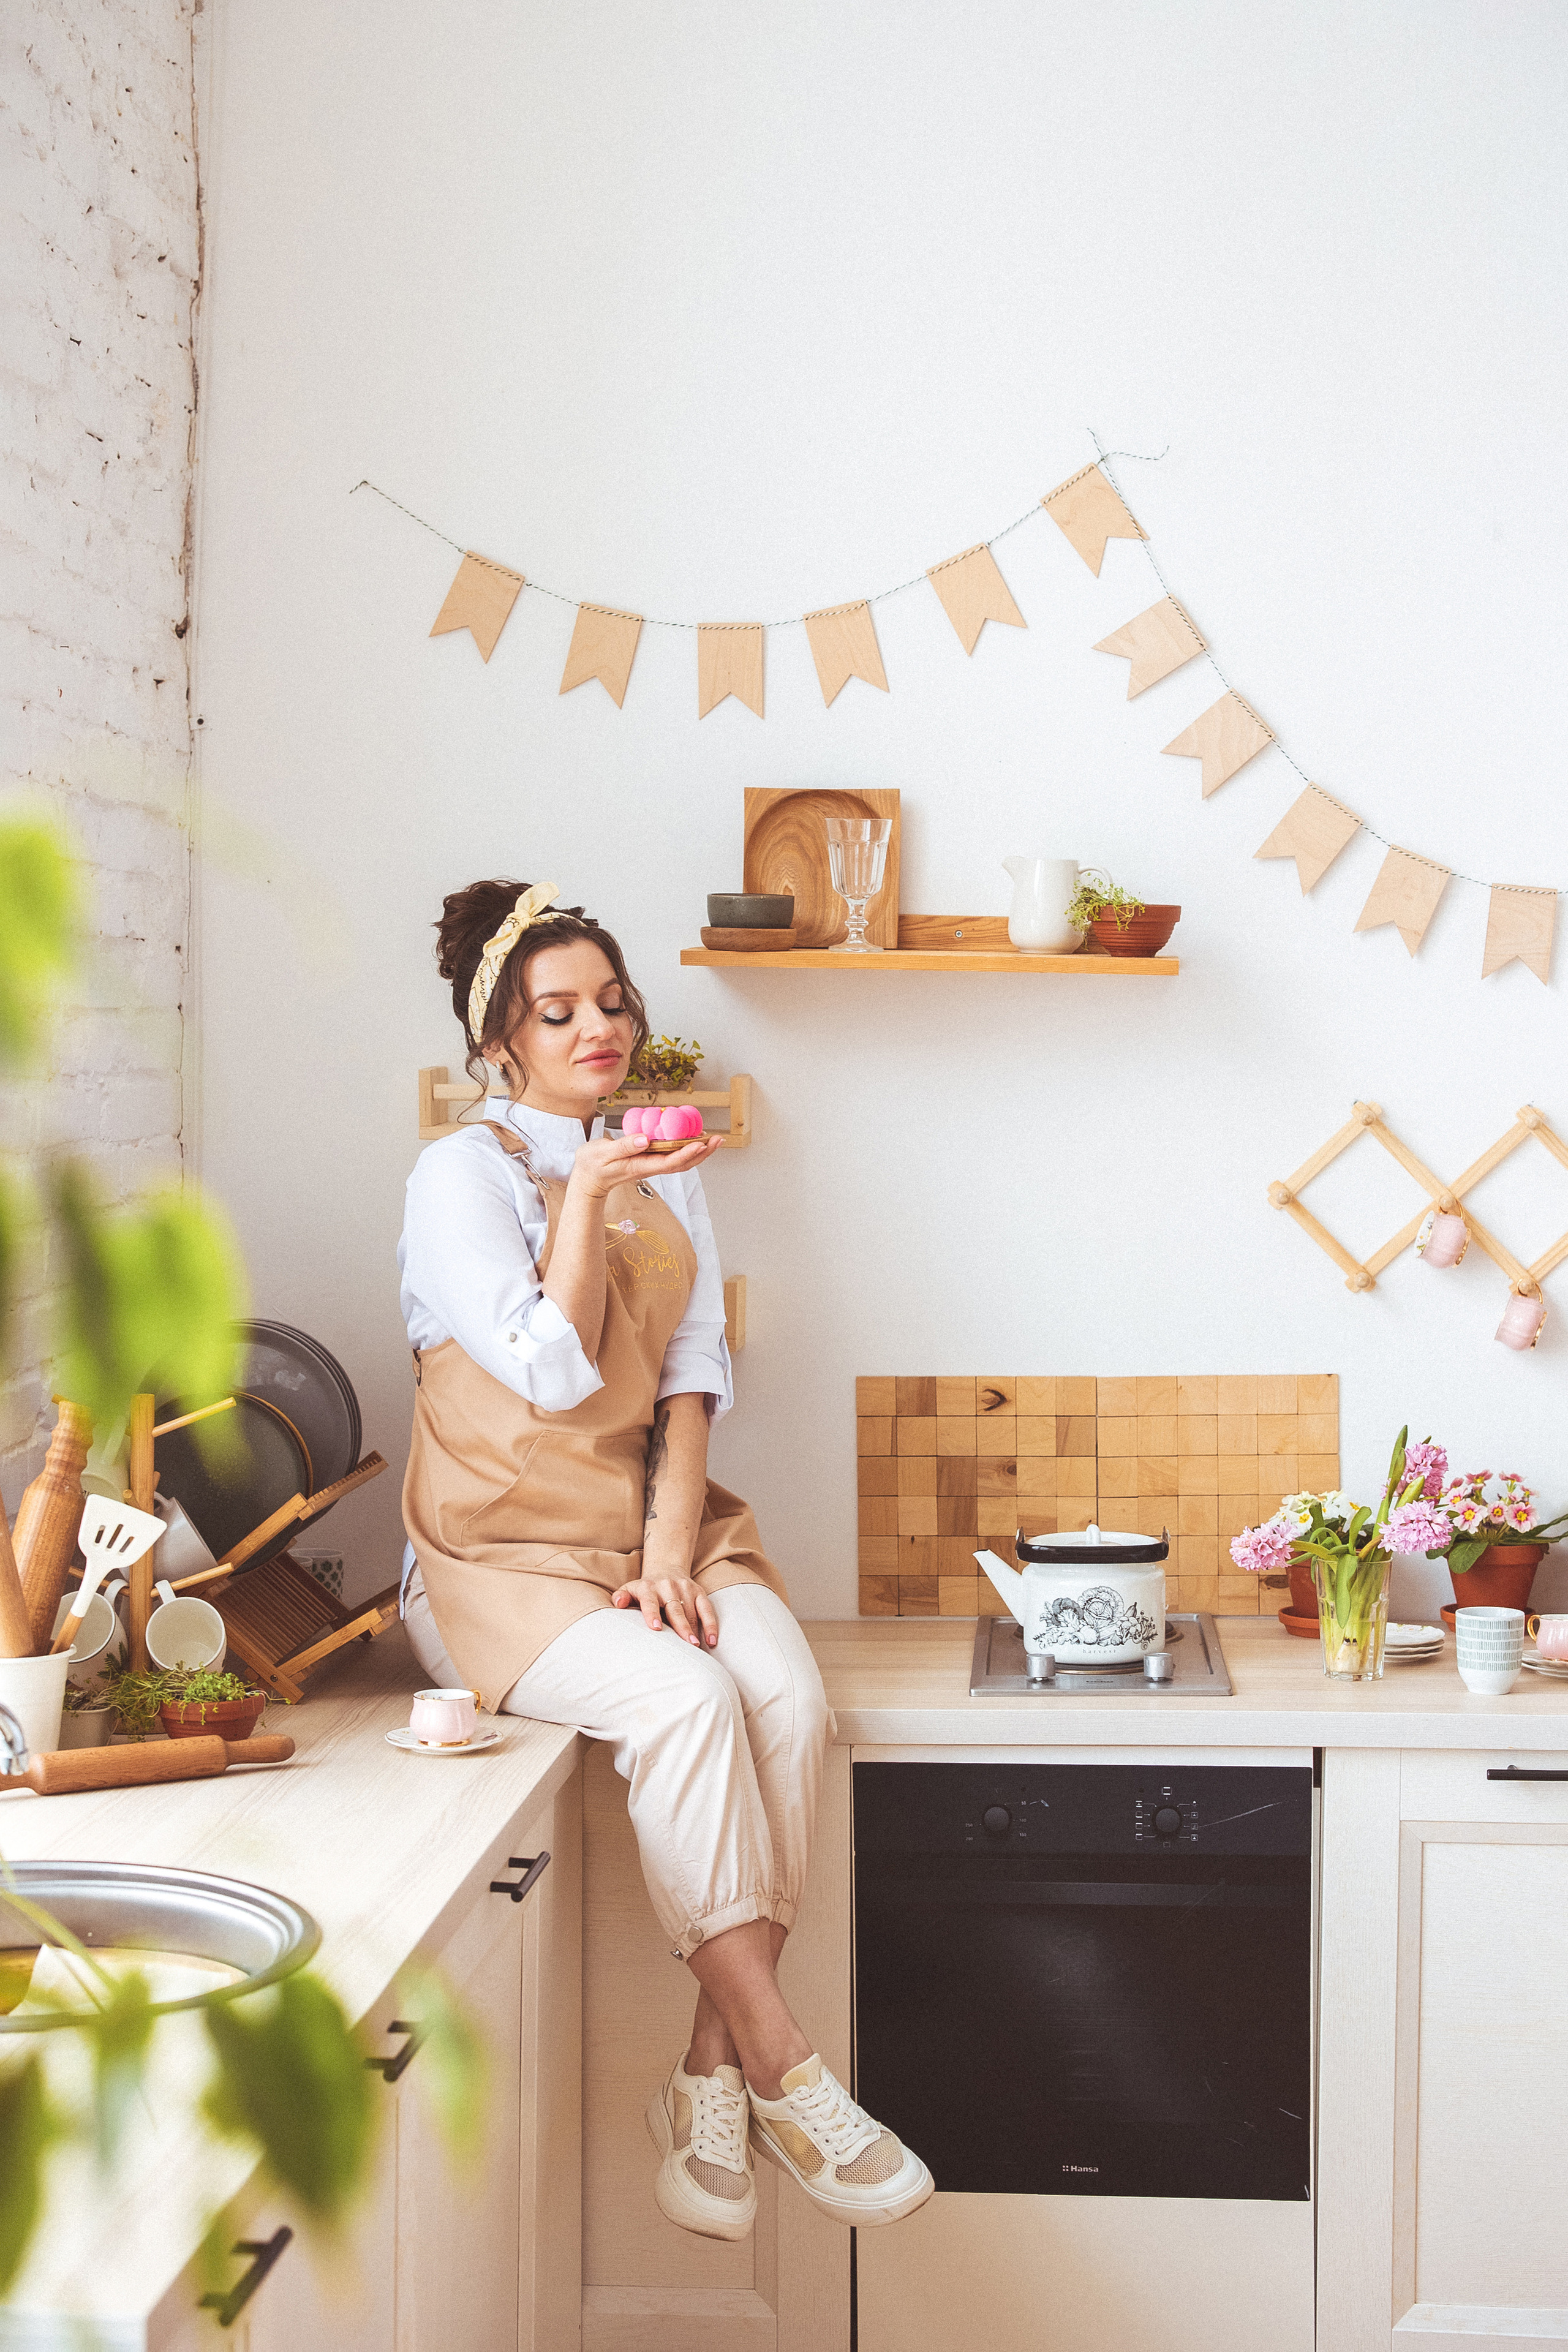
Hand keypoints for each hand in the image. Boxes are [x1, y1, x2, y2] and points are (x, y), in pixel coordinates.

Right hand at [568, 1131, 720, 1201]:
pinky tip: (693, 1138)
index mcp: (641, 1166)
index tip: (701, 1143)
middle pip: (682, 1163)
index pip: (670, 1162)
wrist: (589, 1179)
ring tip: (713, 1139)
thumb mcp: (603, 1153)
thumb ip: (623, 1146)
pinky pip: (673, 1156)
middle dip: (702, 1153)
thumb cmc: (593, 1165)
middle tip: (718, 1139)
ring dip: (699, 1151)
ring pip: (681, 1161)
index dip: (687, 1153)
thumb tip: (645, 1139)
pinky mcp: (650, 1160)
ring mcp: (651, 1165)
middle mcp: (650, 1167)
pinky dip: (686, 1148)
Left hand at [611, 1574, 718, 1647]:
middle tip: (687, 1645)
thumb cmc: (645, 1589)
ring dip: (695, 1631)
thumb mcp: (630, 1589)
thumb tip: (618, 1603)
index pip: (650, 1602)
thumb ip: (621, 1597)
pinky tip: (712, 1641)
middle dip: (681, 1627)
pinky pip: (707, 1609)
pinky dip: (711, 1625)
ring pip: (692, 1612)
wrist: (666, 1569)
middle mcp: (668, 1587)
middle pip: (675, 1609)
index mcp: (648, 1588)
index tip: (656, 1628)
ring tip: (696, 1648)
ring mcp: (685, 1589)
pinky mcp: (699, 1592)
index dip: (652, 1614)